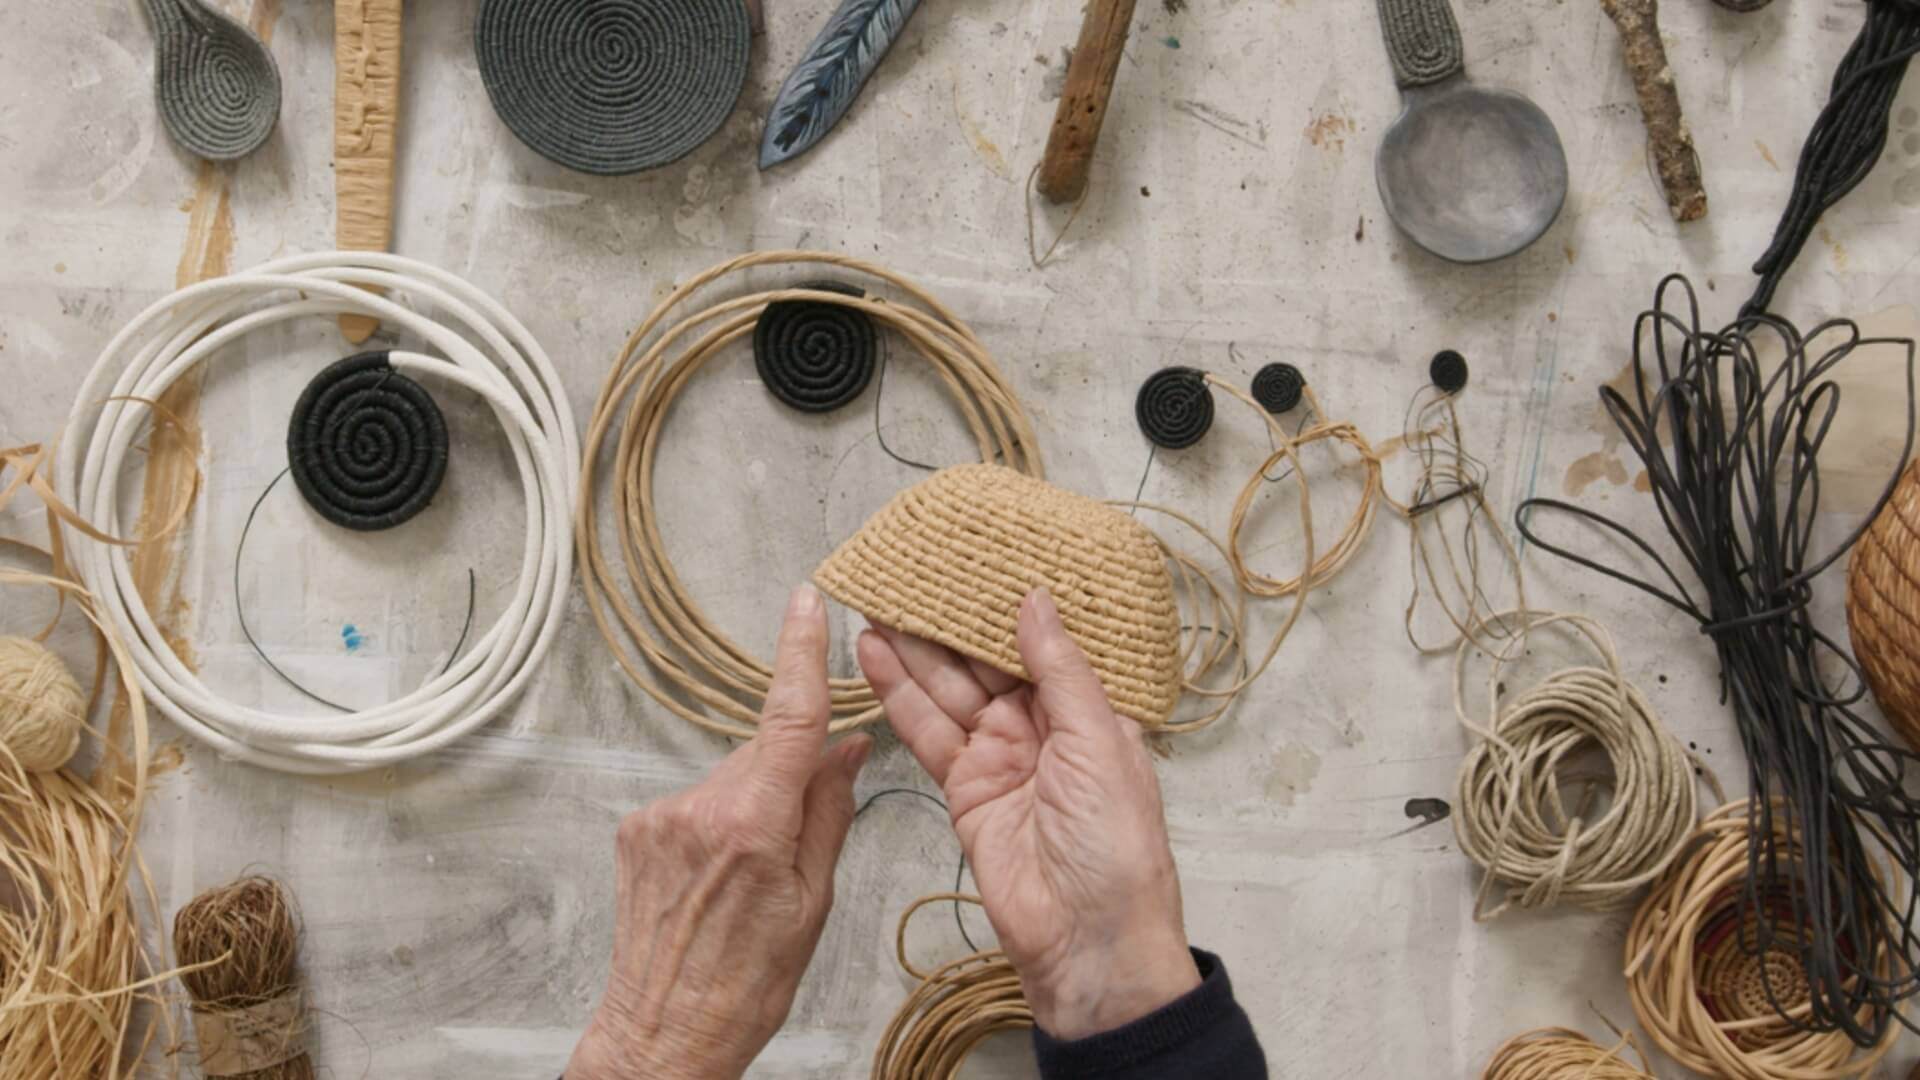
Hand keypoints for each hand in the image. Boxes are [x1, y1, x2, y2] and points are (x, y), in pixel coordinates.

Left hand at [568, 586, 871, 1079]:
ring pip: (729, 780)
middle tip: (796, 847)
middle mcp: (699, 808)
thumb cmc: (747, 984)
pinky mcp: (637, 830)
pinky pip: (696, 802)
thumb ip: (828, 812)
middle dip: (788, 778)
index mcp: (753, 824)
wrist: (665, 1034)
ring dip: (750, 807)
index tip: (808, 604)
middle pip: (762, 754)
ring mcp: (660, 817)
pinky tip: (716, 880)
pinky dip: (717, 825)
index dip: (800, 653)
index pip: (788, 718)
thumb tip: (847, 749)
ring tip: (748, 882)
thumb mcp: (813, 902)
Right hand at [855, 588, 1200, 1039]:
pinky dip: (898, 694)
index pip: (1040, 641)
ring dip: (912, 648)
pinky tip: (872, 654)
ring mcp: (1000, 756)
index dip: (1004, 602)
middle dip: (948, 618)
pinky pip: (927, 732)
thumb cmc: (1117, 847)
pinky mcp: (964, 788)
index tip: (971, 555)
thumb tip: (1035, 601)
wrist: (1088, 942)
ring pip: (949, 689)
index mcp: (1090, 709)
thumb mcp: (1101, 744)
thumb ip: (1061, 671)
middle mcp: (1043, 726)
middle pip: (986, 660)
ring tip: (875, 598)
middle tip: (906, 568)